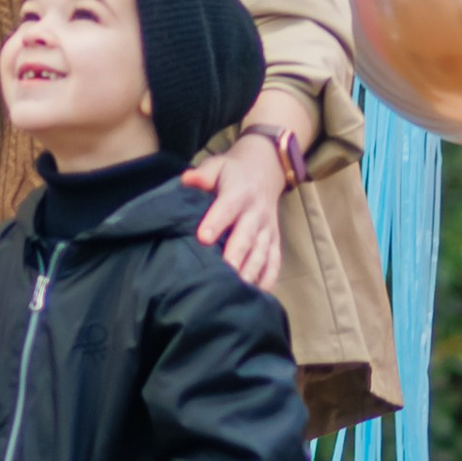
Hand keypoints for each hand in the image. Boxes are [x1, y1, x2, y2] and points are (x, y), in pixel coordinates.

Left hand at [183, 130, 287, 293]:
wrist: (265, 170)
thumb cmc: (232, 172)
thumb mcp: (217, 165)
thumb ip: (203, 174)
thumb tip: (187, 179)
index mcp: (240, 193)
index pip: (227, 209)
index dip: (215, 223)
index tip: (203, 238)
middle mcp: (256, 214)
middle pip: (246, 238)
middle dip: (234, 256)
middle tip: (221, 274)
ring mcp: (267, 229)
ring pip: (260, 253)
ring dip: (250, 272)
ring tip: (236, 290)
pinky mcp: (274, 241)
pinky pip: (274, 262)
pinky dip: (268, 278)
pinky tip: (256, 295)